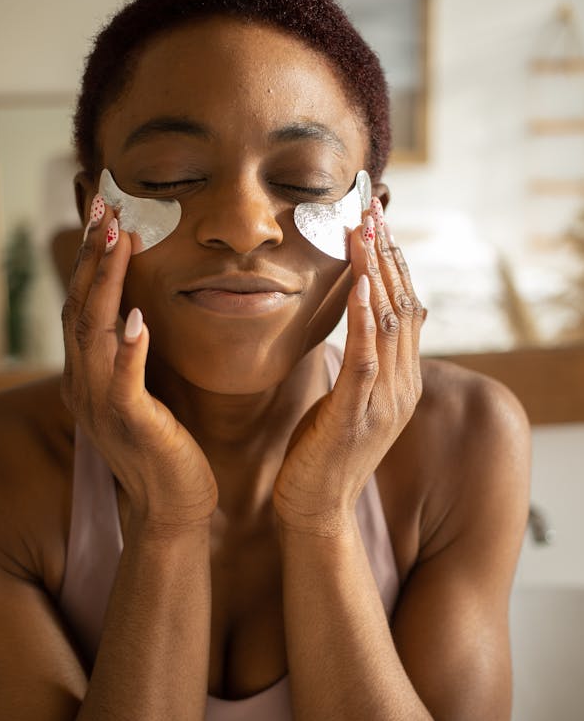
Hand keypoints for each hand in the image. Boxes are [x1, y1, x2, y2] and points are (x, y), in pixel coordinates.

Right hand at [61, 199, 217, 532]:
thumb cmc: (165, 446)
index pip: (81, 303)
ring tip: (118, 241)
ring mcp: (102, 405)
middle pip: (79, 306)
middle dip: (90, 255)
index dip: (89, 257)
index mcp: (87, 374)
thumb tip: (138, 311)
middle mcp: (83, 384)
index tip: (102, 213)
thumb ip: (132, 353)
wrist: (172, 507)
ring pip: (93, 333)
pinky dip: (127, 350)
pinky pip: (123, 382)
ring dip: (106, 285)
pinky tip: (137, 319)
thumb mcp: (141, 391)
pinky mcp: (130, 425)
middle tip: (103, 207)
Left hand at [273, 199, 424, 532]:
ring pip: (389, 324)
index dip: (394, 264)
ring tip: (364, 232)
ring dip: (377, 274)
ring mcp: (384, 402)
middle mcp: (402, 387)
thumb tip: (373, 323)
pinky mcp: (356, 416)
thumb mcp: (351, 400)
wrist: (314, 509)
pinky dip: (365, 319)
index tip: (378, 223)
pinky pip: (366, 358)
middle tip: (372, 211)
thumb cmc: (323, 453)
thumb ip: (367, 361)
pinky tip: (360, 285)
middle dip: (388, 256)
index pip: (406, 309)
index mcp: (401, 382)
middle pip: (404, 307)